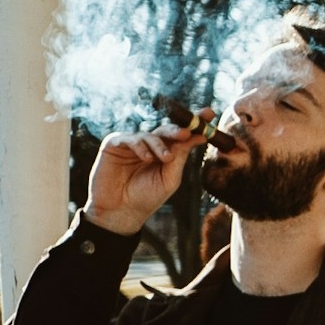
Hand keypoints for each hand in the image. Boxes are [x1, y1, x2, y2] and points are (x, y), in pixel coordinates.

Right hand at [83, 115, 209, 235]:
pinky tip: (147, 158)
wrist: (121, 211)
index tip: (210, 113)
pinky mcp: (115, 144)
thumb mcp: (170, 178)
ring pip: (150, 135)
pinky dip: (141, 147)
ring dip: (160, 145)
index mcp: (167, 152)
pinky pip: (130, 139)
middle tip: (187, 132)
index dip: (195, 122)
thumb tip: (198, 136)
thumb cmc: (147, 197)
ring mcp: (133, 144)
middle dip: (179, 128)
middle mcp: (150, 145)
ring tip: (166, 159)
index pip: (182, 135)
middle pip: (167, 129)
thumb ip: (181, 156)